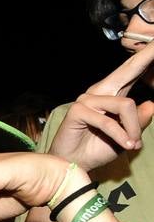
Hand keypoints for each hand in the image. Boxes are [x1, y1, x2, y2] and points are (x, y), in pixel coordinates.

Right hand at [48, 40, 153, 170]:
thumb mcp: (128, 137)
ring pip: (126, 105)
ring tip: (133, 144)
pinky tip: (125, 145)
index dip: (146, 57)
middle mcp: (100, 92)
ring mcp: (88, 99)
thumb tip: (152, 104)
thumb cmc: (98, 149)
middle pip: (128, 70)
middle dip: (146, 56)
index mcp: (112, 95)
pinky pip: (110, 121)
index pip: (132, 73)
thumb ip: (139, 121)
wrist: (74, 165)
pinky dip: (121, 136)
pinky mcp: (79, 110)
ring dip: (133, 129)